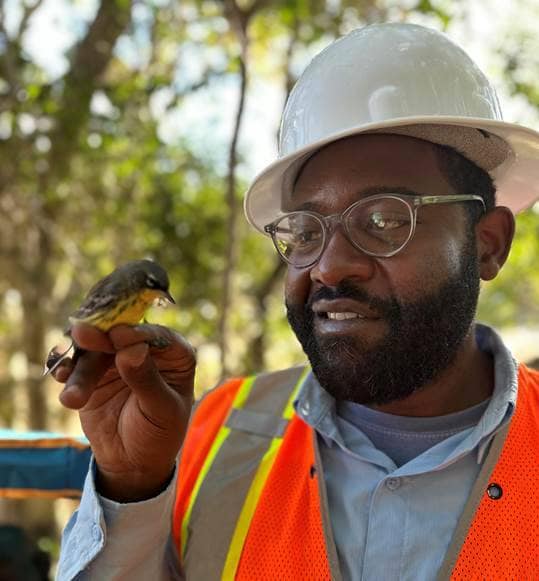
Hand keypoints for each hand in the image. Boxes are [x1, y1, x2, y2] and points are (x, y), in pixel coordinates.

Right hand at [53, 323, 195, 501]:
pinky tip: (60, 375)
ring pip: (94, 349)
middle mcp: (146, 349)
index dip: (137, 333)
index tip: (118, 336)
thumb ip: (147, 380)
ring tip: (74, 399)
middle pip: (121, 333)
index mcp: (175, 354)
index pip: (157, 336)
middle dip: (100, 335)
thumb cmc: (159, 434)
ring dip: (80, 367)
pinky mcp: (92, 372)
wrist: (132, 462)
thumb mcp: (161, 411)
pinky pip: (75, 364)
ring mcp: (116, 358)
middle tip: (81, 334)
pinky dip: (65, 367)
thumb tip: (132, 350)